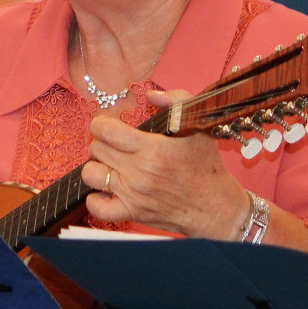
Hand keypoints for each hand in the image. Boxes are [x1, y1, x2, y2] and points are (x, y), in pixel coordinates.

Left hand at [81, 88, 250, 238]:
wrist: (216, 208)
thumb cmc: (206, 167)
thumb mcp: (198, 126)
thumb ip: (176, 101)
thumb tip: (150, 94)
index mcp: (152, 148)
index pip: (105, 130)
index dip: (102, 123)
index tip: (110, 125)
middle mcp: (139, 171)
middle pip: (96, 149)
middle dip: (102, 143)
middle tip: (115, 145)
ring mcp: (133, 194)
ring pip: (91, 174)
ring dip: (97, 167)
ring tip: (110, 165)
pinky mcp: (133, 213)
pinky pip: (97, 207)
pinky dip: (95, 198)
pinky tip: (106, 190)